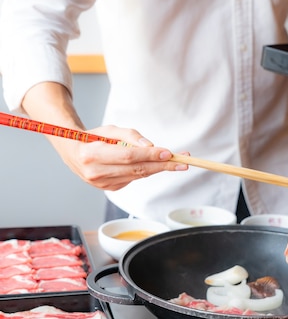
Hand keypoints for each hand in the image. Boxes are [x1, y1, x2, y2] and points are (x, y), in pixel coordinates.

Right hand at [50, 124, 188, 190]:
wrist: (74, 153)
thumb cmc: (93, 139)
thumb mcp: (109, 130)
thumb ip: (130, 136)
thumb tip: (151, 146)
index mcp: (92, 155)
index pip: (127, 156)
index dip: (149, 155)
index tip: (168, 153)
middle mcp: (95, 173)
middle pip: (136, 170)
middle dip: (162, 166)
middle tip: (183, 162)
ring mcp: (102, 184)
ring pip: (137, 176)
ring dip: (158, 169)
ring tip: (177, 163)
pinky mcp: (109, 189)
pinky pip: (132, 179)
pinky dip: (144, 171)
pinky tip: (151, 164)